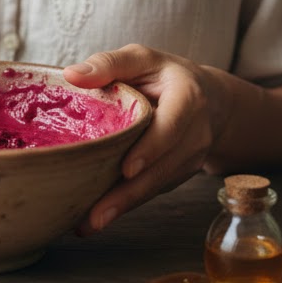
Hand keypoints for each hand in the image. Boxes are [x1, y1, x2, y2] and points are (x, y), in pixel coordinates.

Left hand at [63, 44, 229, 235]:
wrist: (210, 100)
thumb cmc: (165, 75)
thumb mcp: (142, 58)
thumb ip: (109, 63)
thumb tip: (71, 74)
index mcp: (188, 98)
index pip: (170, 127)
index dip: (150, 149)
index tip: (127, 169)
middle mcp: (195, 134)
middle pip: (161, 168)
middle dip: (128, 194)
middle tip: (94, 216)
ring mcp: (190, 159)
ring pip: (156, 186)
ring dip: (123, 207)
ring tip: (88, 224)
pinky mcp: (177, 175)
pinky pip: (152, 190)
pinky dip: (127, 204)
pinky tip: (98, 216)